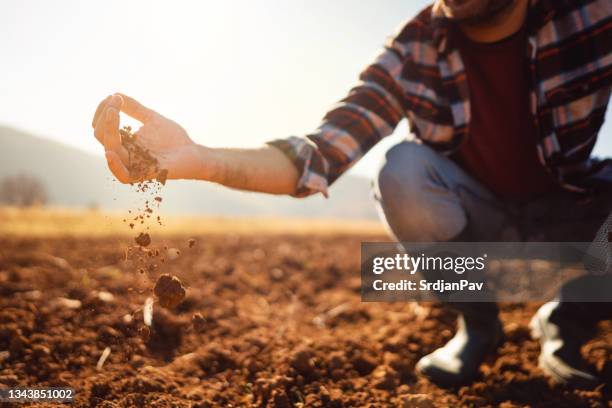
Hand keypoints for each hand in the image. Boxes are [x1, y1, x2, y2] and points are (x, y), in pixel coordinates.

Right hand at [92, 93, 210, 182]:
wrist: (193, 153)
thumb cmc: (174, 138)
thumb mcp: (152, 118)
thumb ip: (135, 108)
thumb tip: (115, 93)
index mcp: (123, 142)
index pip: (102, 127)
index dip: (103, 111)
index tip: (113, 96)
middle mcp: (124, 153)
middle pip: (102, 137)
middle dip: (106, 117)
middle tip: (115, 102)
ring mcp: (134, 165)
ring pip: (110, 151)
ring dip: (109, 130)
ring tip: (114, 113)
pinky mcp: (146, 175)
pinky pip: (124, 176)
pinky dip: (115, 165)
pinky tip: (110, 152)